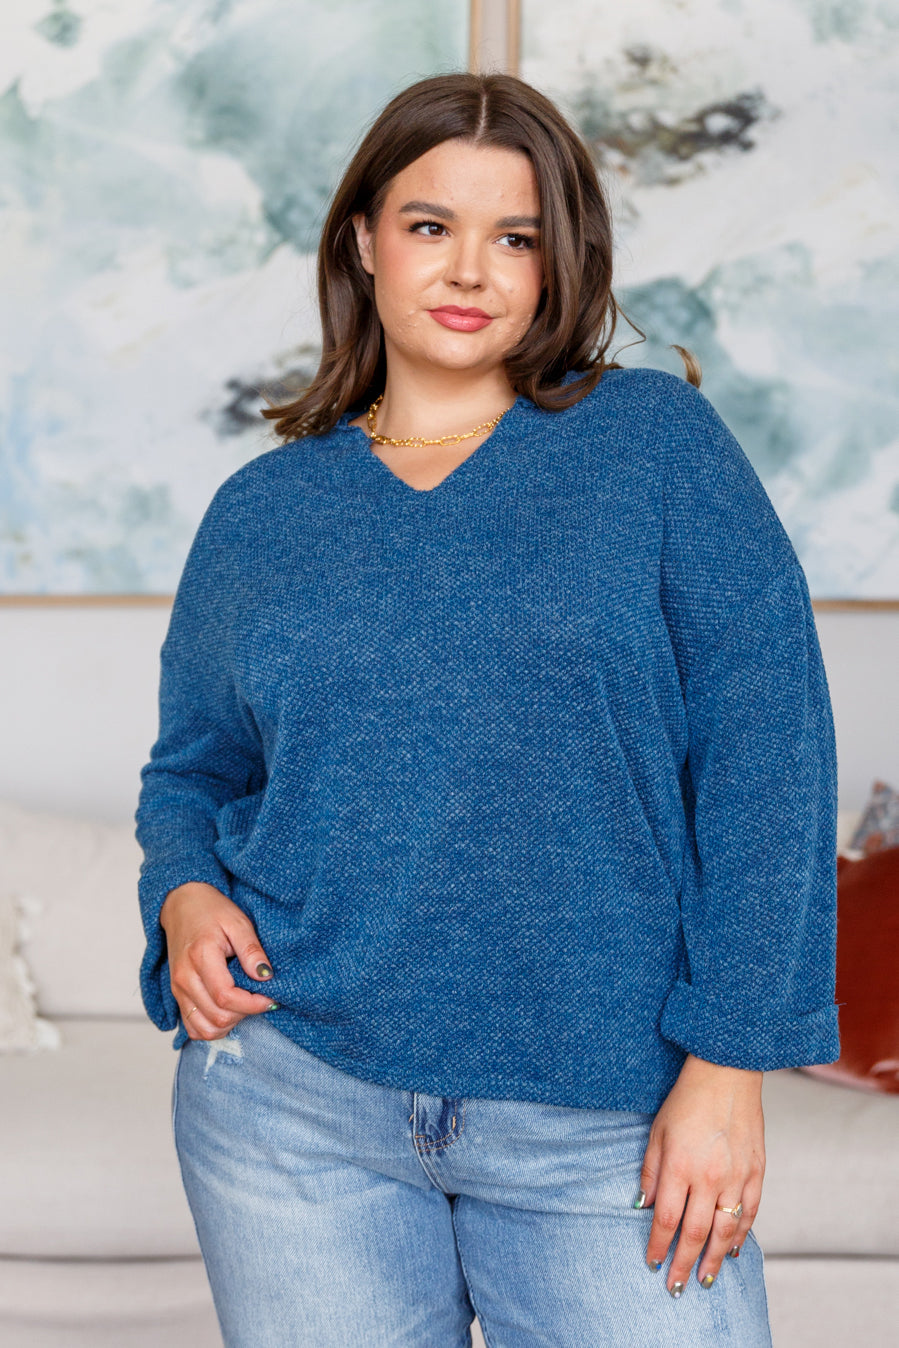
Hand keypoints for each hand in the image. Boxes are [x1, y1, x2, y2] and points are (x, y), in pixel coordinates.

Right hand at [160, 882, 277, 1039]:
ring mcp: (178, 989)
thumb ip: (251, 950)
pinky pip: (193, 1027)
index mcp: (200, 957)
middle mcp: (184, 978)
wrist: (181, 904)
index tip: (271, 998)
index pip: (226, 997)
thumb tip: (265, 977)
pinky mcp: (177, 995)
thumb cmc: (211, 910)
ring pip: (204, 1029)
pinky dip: (212, 1027)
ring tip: (244, 1004)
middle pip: (217, 1017)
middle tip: (259, 998)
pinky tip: (228, 1011)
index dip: (252, 1004)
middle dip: (245, 1014)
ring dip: (230, 1024)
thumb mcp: (238, 922)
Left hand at [637, 1053, 764, 1295]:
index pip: (666, 1220)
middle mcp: (709, 1176)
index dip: (658, 1246)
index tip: (652, 1263)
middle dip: (683, 1264)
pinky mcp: (757, 1172)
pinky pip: (750, 1214)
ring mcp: (736, 1176)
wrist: (727, 1073)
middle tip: (677, 1288)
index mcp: (679, 1166)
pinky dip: (741, 1237)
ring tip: (703, 1279)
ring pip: (725, 1231)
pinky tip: (731, 1251)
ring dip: (712, 1259)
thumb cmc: (686, 1100)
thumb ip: (650, 1171)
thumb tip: (642, 1207)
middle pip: (694, 1233)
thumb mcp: (657, 1131)